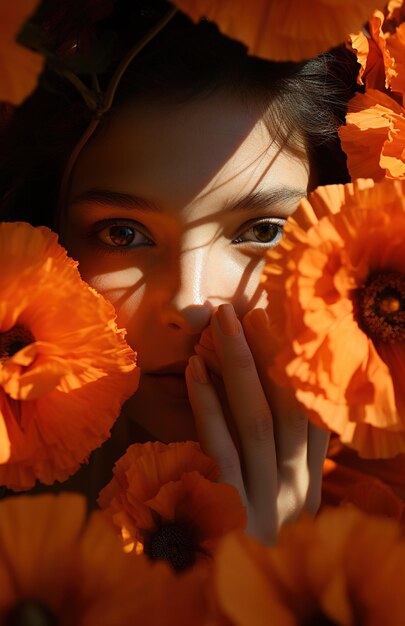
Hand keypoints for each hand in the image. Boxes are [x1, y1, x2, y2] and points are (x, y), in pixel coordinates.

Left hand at [185, 303, 329, 544]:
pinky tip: (195, 371)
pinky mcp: (229, 508)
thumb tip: (293, 414)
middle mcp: (297, 488)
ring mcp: (265, 498)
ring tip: (222, 323)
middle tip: (248, 308)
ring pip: (258, 420)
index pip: (315, 416)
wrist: (237, 608)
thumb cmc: (254, 550)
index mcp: (311, 486)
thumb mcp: (285, 511)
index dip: (300, 368)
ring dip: (239, 367)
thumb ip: (291, 467)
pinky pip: (220, 447)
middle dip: (270, 356)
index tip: (284, 325)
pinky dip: (208, 406)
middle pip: (289, 408)